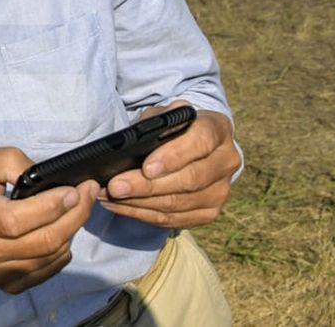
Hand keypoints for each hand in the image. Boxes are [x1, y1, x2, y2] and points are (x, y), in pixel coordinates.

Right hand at [0, 148, 98, 294]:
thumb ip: (12, 162)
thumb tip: (48, 177)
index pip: (14, 220)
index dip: (50, 206)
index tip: (73, 189)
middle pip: (41, 241)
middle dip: (74, 215)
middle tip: (87, 193)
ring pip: (50, 256)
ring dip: (72, 230)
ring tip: (76, 207)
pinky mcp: (8, 285)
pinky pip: (50, 269)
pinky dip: (63, 248)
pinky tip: (60, 229)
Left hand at [100, 102, 240, 227]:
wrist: (192, 147)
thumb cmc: (171, 128)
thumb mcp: (162, 115)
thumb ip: (154, 122)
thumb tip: (134, 141)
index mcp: (218, 129)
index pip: (200, 143)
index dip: (173, 156)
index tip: (146, 168)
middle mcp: (226, 161)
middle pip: (188, 179)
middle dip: (147, 186)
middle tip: (115, 187)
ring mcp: (221, 190)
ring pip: (178, 203)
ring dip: (139, 203)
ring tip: (108, 197)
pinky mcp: (209, 212)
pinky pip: (174, 219)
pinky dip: (142, 214)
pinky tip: (120, 207)